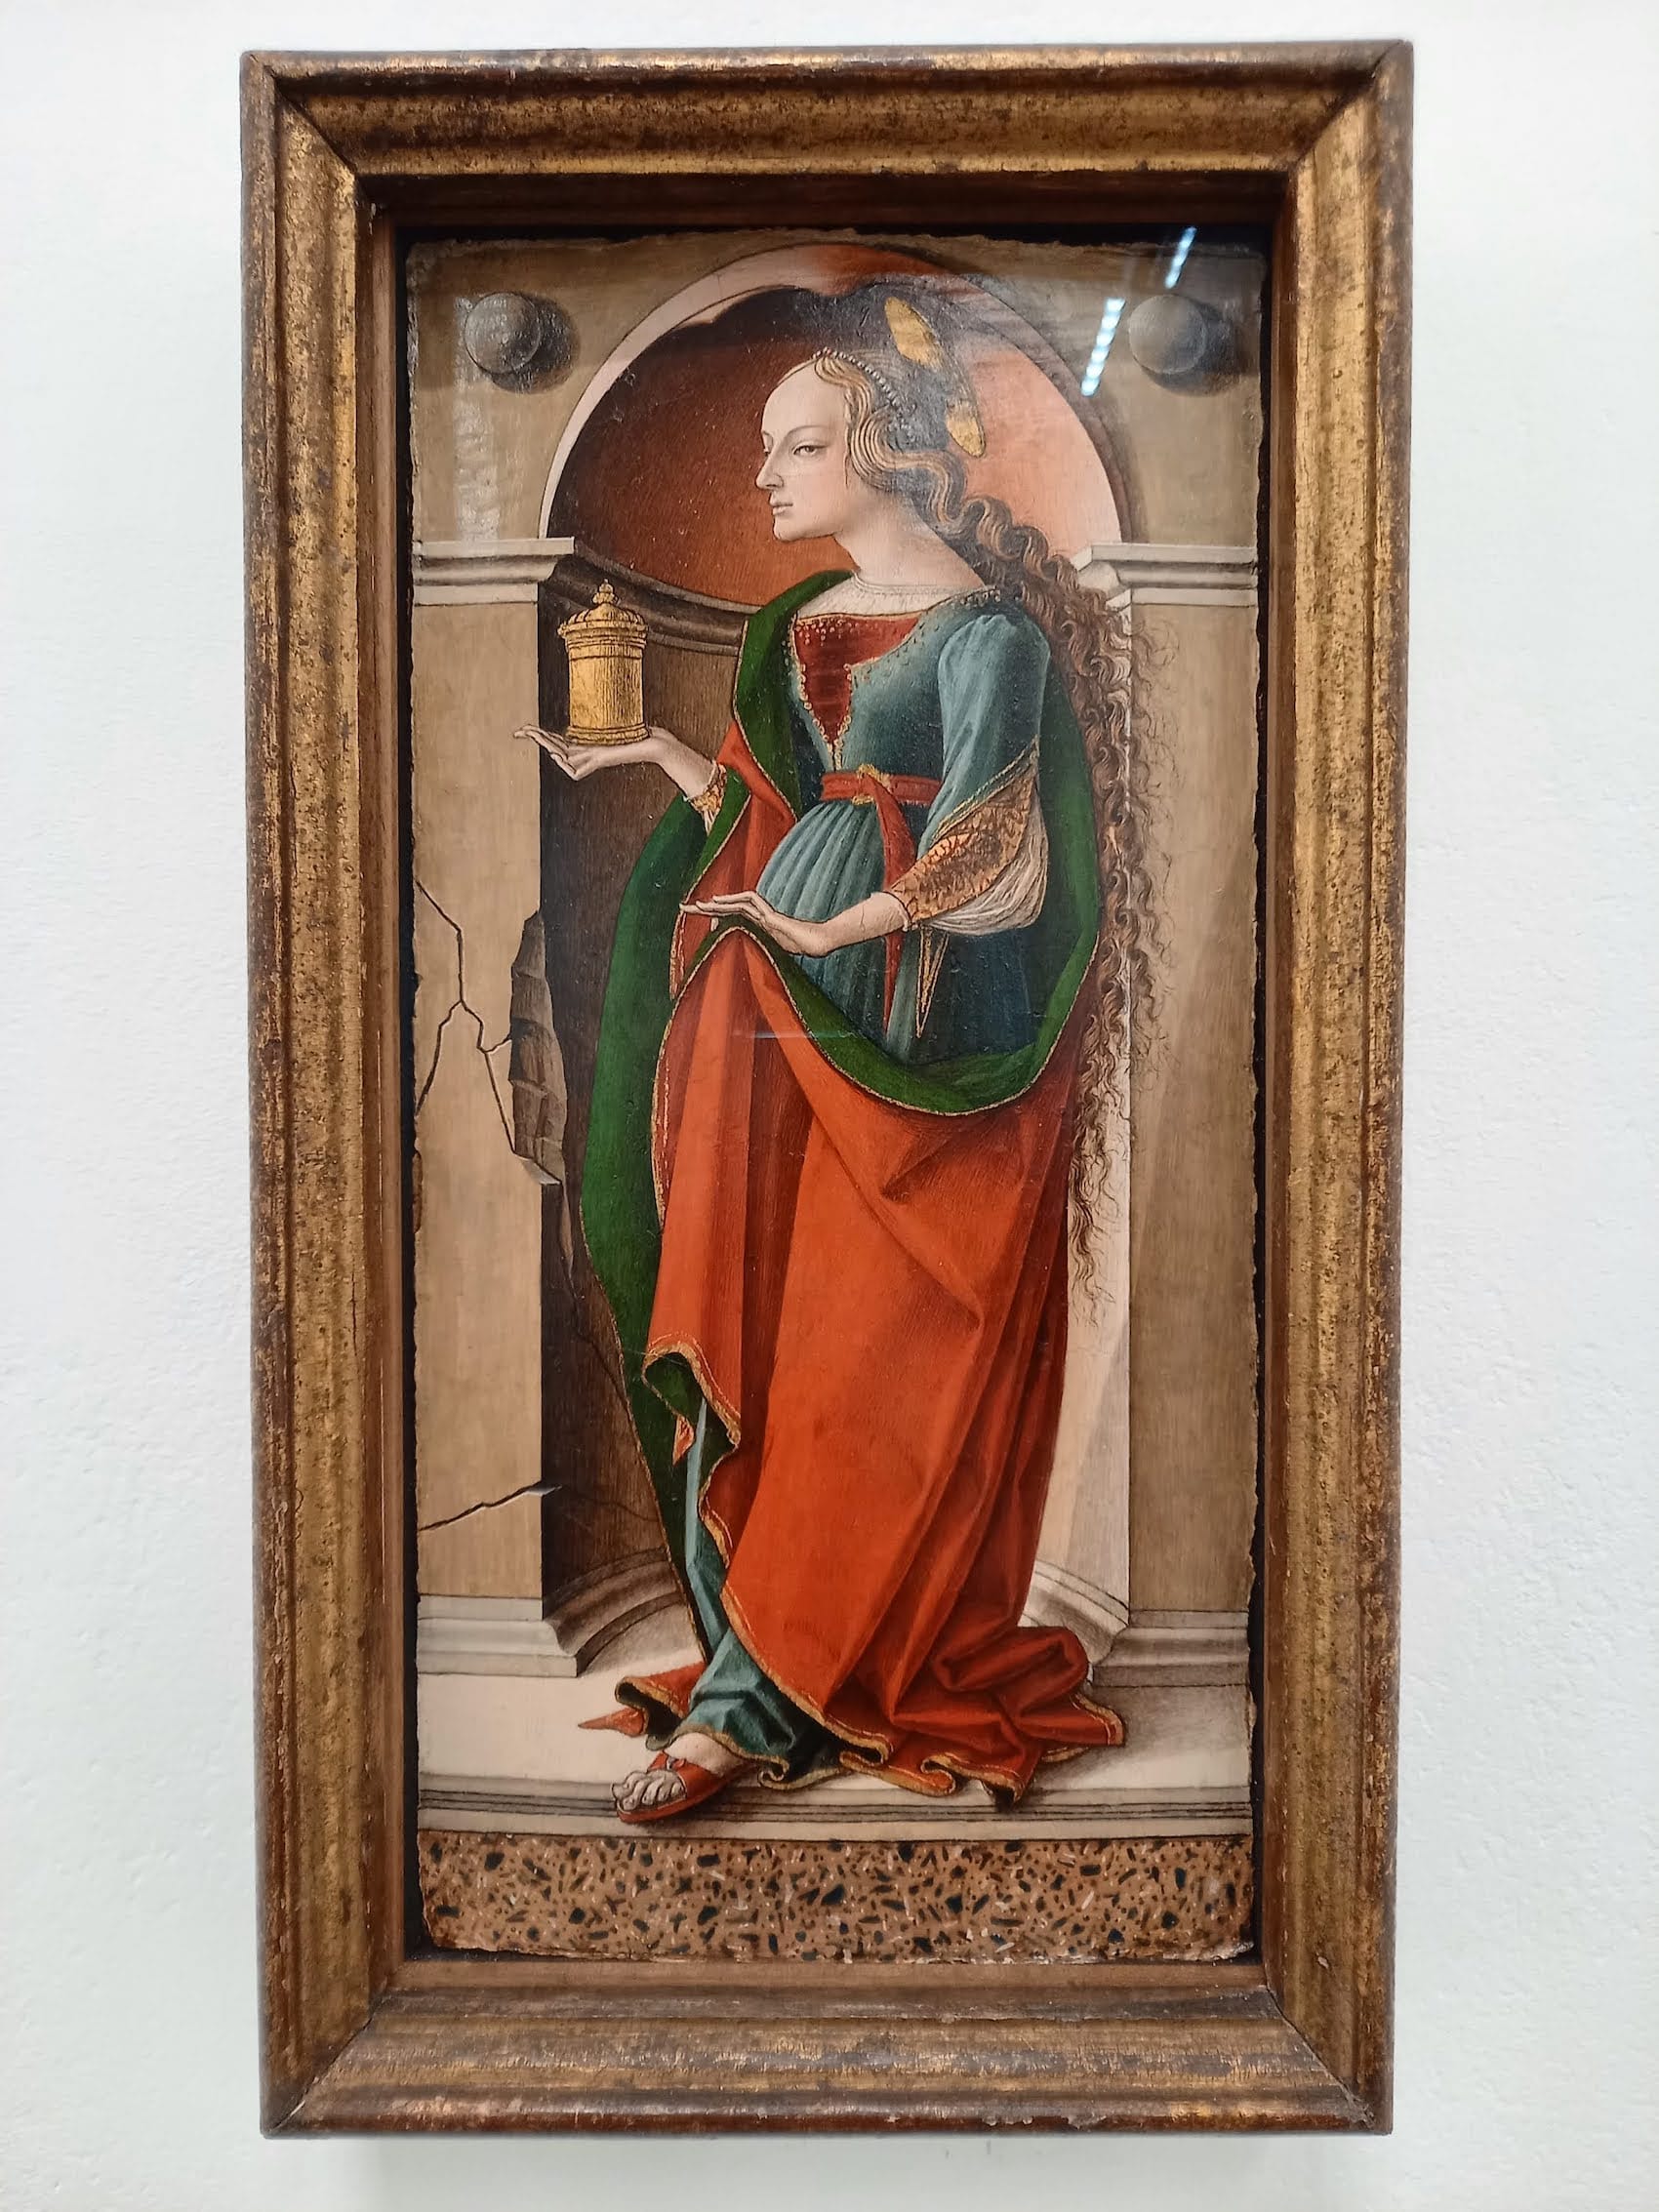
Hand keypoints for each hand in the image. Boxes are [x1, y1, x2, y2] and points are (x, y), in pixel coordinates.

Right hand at [514, 724, 660, 780]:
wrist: (654, 744)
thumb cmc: (639, 732)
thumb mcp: (614, 719)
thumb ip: (603, 713)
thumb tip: (596, 694)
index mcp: (584, 744)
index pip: (555, 740)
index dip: (538, 735)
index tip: (522, 730)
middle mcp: (585, 753)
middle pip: (552, 747)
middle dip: (535, 739)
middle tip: (519, 731)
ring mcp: (591, 759)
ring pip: (561, 758)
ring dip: (547, 746)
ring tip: (535, 735)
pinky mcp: (600, 763)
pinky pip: (576, 771)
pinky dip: (566, 765)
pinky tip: (557, 755)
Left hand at [682, 891, 834, 958]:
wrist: (819, 942)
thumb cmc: (803, 949)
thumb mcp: (774, 954)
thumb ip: (761, 955)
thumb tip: (745, 971)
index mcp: (756, 926)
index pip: (729, 918)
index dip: (712, 917)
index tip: (695, 917)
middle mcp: (757, 917)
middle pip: (727, 909)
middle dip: (705, 908)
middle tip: (684, 907)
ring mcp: (764, 915)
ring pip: (735, 904)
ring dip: (715, 904)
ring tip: (696, 905)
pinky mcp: (771, 916)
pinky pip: (750, 903)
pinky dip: (733, 901)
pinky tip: (718, 901)